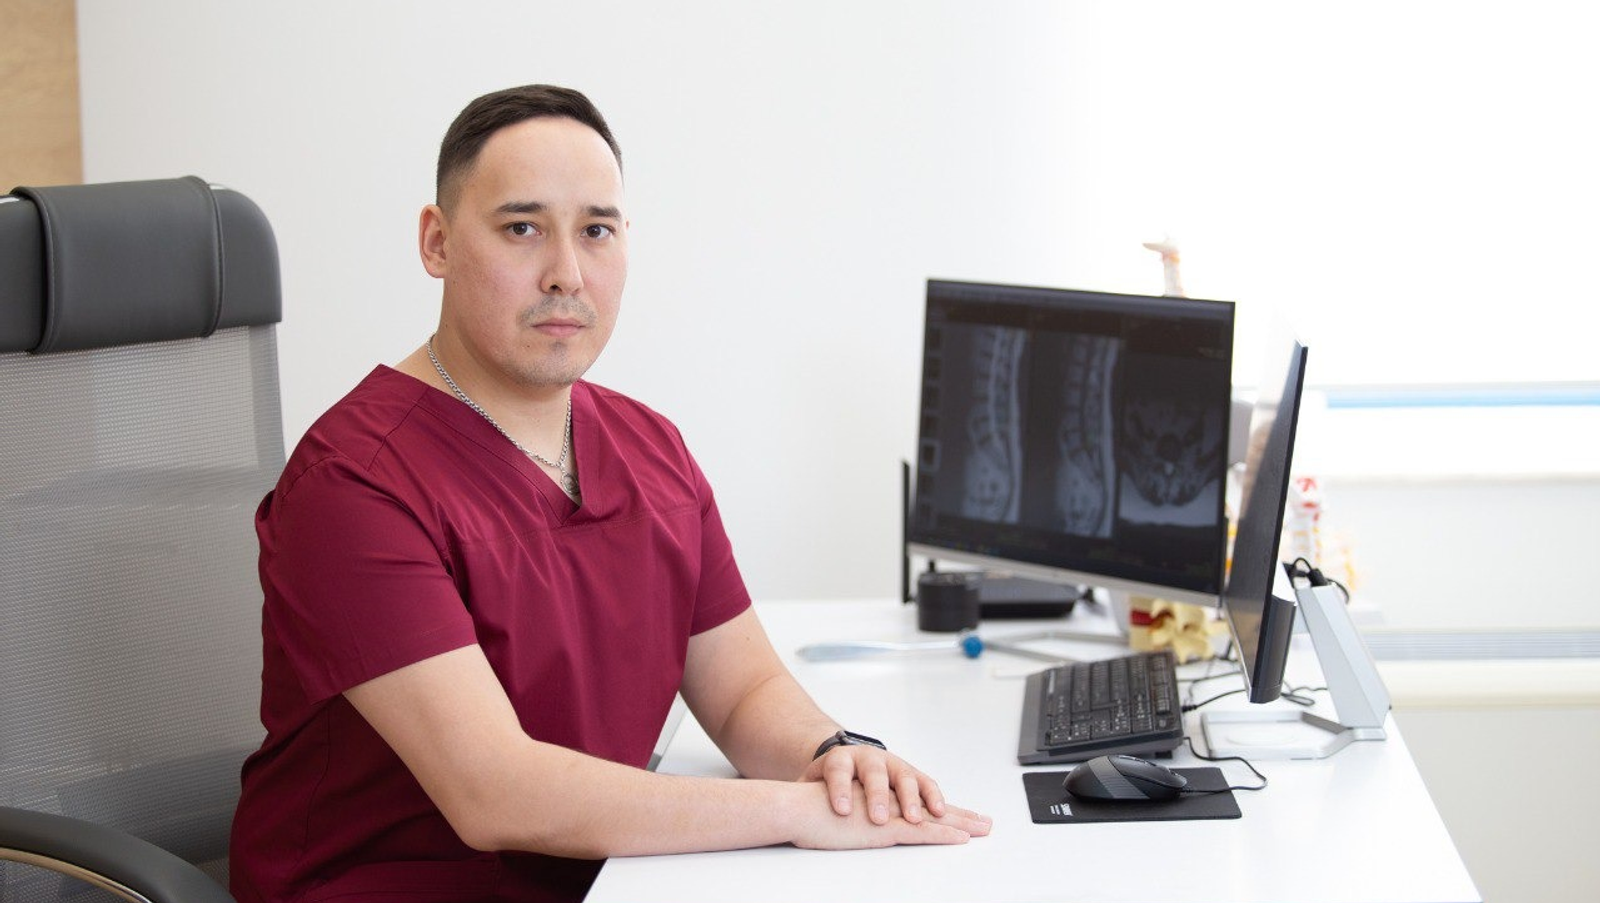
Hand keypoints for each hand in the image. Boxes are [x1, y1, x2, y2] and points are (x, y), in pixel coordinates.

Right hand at [789, 780, 991, 850]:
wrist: (795, 807)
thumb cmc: (812, 811)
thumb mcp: (840, 808)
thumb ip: (856, 810)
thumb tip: (862, 819)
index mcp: (880, 792)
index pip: (917, 800)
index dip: (943, 809)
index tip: (964, 818)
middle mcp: (888, 796)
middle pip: (931, 804)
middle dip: (960, 814)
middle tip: (985, 823)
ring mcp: (888, 810)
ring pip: (931, 816)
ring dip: (958, 823)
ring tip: (980, 830)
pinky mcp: (882, 826)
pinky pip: (919, 831)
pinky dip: (942, 834)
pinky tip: (960, 838)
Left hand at [801, 744, 971, 827]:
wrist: (846, 762)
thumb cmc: (826, 781)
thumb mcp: (808, 784)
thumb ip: (800, 792)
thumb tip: (779, 805)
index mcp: (840, 759)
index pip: (838, 770)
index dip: (839, 789)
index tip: (840, 810)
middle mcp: (869, 758)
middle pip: (874, 774)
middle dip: (878, 797)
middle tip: (878, 819)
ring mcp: (892, 764)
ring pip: (904, 778)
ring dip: (912, 799)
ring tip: (915, 819)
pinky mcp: (911, 774)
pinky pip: (926, 784)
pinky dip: (935, 798)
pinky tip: (942, 813)